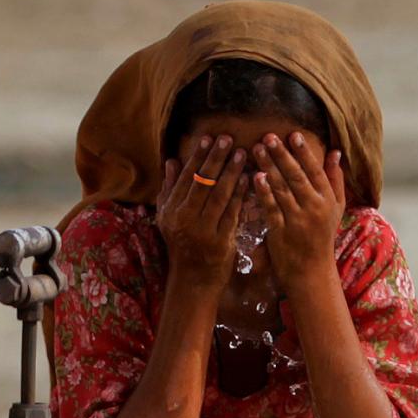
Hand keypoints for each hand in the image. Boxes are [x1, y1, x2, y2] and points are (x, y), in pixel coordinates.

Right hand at [156, 133, 248, 286]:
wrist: (192, 279)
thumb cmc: (182, 244)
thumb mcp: (168, 218)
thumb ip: (170, 189)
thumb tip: (171, 162)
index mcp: (171, 210)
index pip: (186, 178)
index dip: (198, 157)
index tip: (209, 138)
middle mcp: (184, 219)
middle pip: (203, 183)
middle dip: (216, 159)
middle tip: (228, 139)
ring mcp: (203, 231)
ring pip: (219, 195)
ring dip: (232, 172)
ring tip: (242, 153)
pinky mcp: (220, 241)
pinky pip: (232, 213)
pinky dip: (241, 195)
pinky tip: (249, 179)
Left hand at [250, 132, 346, 290]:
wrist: (311, 270)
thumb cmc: (322, 236)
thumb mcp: (335, 208)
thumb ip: (335, 179)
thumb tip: (335, 152)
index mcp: (326, 199)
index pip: (315, 171)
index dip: (304, 152)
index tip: (293, 134)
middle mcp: (313, 207)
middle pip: (296, 176)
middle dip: (282, 155)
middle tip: (268, 136)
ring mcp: (297, 220)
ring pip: (282, 189)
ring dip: (269, 167)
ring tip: (257, 149)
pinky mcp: (280, 231)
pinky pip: (271, 208)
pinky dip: (264, 192)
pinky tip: (256, 177)